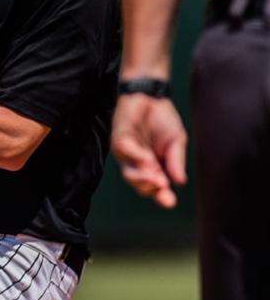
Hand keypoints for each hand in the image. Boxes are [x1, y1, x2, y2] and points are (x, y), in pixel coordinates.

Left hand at [111, 94, 187, 208]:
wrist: (152, 96)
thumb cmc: (163, 120)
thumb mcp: (176, 142)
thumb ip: (176, 161)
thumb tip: (180, 182)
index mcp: (154, 167)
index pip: (156, 186)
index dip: (162, 196)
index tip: (170, 203)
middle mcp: (138, 164)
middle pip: (140, 185)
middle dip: (151, 189)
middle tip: (163, 188)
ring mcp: (127, 153)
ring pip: (129, 173)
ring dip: (143, 177)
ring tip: (156, 178)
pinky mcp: (119, 139)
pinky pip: (125, 151)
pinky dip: (137, 156)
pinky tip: (148, 159)